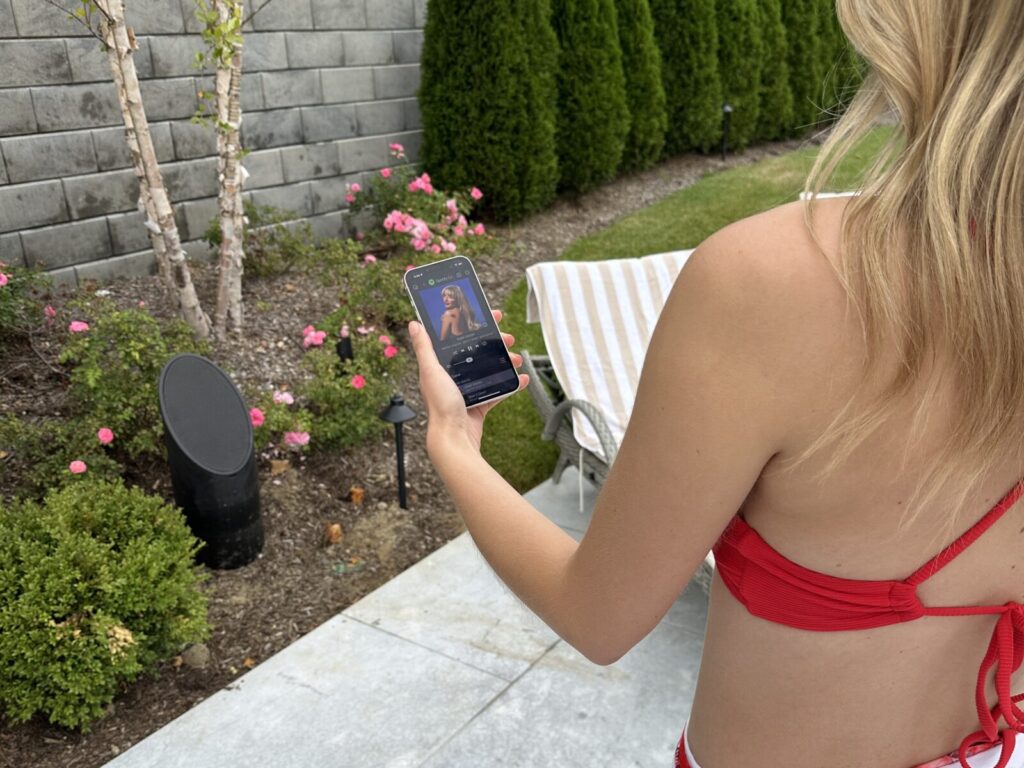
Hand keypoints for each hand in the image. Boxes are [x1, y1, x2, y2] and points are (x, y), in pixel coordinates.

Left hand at [408, 309, 527, 456]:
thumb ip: (424, 348)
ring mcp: (467, 392)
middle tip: (508, 337)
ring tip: (517, 358)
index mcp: (440, 367)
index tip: (491, 317)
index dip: (474, 326)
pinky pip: (498, 391)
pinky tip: (521, 379)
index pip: (458, 340)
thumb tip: (414, 324)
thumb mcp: (431, 371)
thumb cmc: (440, 406)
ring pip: (489, 370)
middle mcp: (453, 378)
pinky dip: (511, 384)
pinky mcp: (479, 406)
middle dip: (494, 343)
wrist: (454, 439)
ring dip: (505, 361)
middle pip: (477, 353)